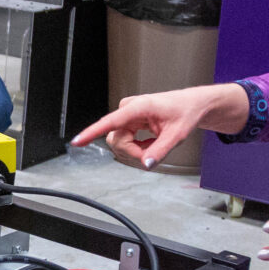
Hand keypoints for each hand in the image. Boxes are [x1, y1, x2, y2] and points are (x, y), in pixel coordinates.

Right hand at [71, 84, 250, 167]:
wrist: (191, 105)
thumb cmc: (185, 112)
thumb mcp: (177, 135)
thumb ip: (160, 151)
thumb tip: (146, 164)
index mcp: (139, 107)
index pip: (110, 122)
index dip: (91, 132)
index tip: (77, 141)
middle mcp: (129, 109)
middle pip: (116, 140)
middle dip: (133, 152)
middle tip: (152, 152)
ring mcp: (127, 116)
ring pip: (119, 143)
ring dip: (136, 150)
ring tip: (154, 143)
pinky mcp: (128, 122)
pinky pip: (125, 141)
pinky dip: (138, 147)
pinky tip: (151, 141)